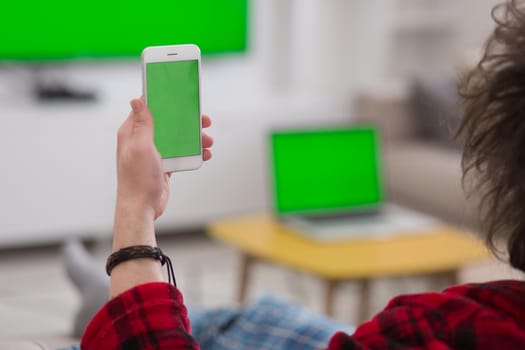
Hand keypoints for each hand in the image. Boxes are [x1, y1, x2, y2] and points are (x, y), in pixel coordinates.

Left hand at [116, 98, 213, 220]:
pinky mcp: (163, 165)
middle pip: (167, 123)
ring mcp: (153, 153)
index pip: (147, 109)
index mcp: (132, 133)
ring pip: (177, 138)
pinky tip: (204, 153)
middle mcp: (142, 141)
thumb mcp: (141, 146)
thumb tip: (137, 100)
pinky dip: (193, 152)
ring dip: (194, 138)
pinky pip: (181, 153)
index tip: (179, 96)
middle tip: (203, 119)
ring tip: (207, 140)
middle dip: (186, 121)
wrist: (141, 208)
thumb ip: (142, 124)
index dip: (163, 101)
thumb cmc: (137, 179)